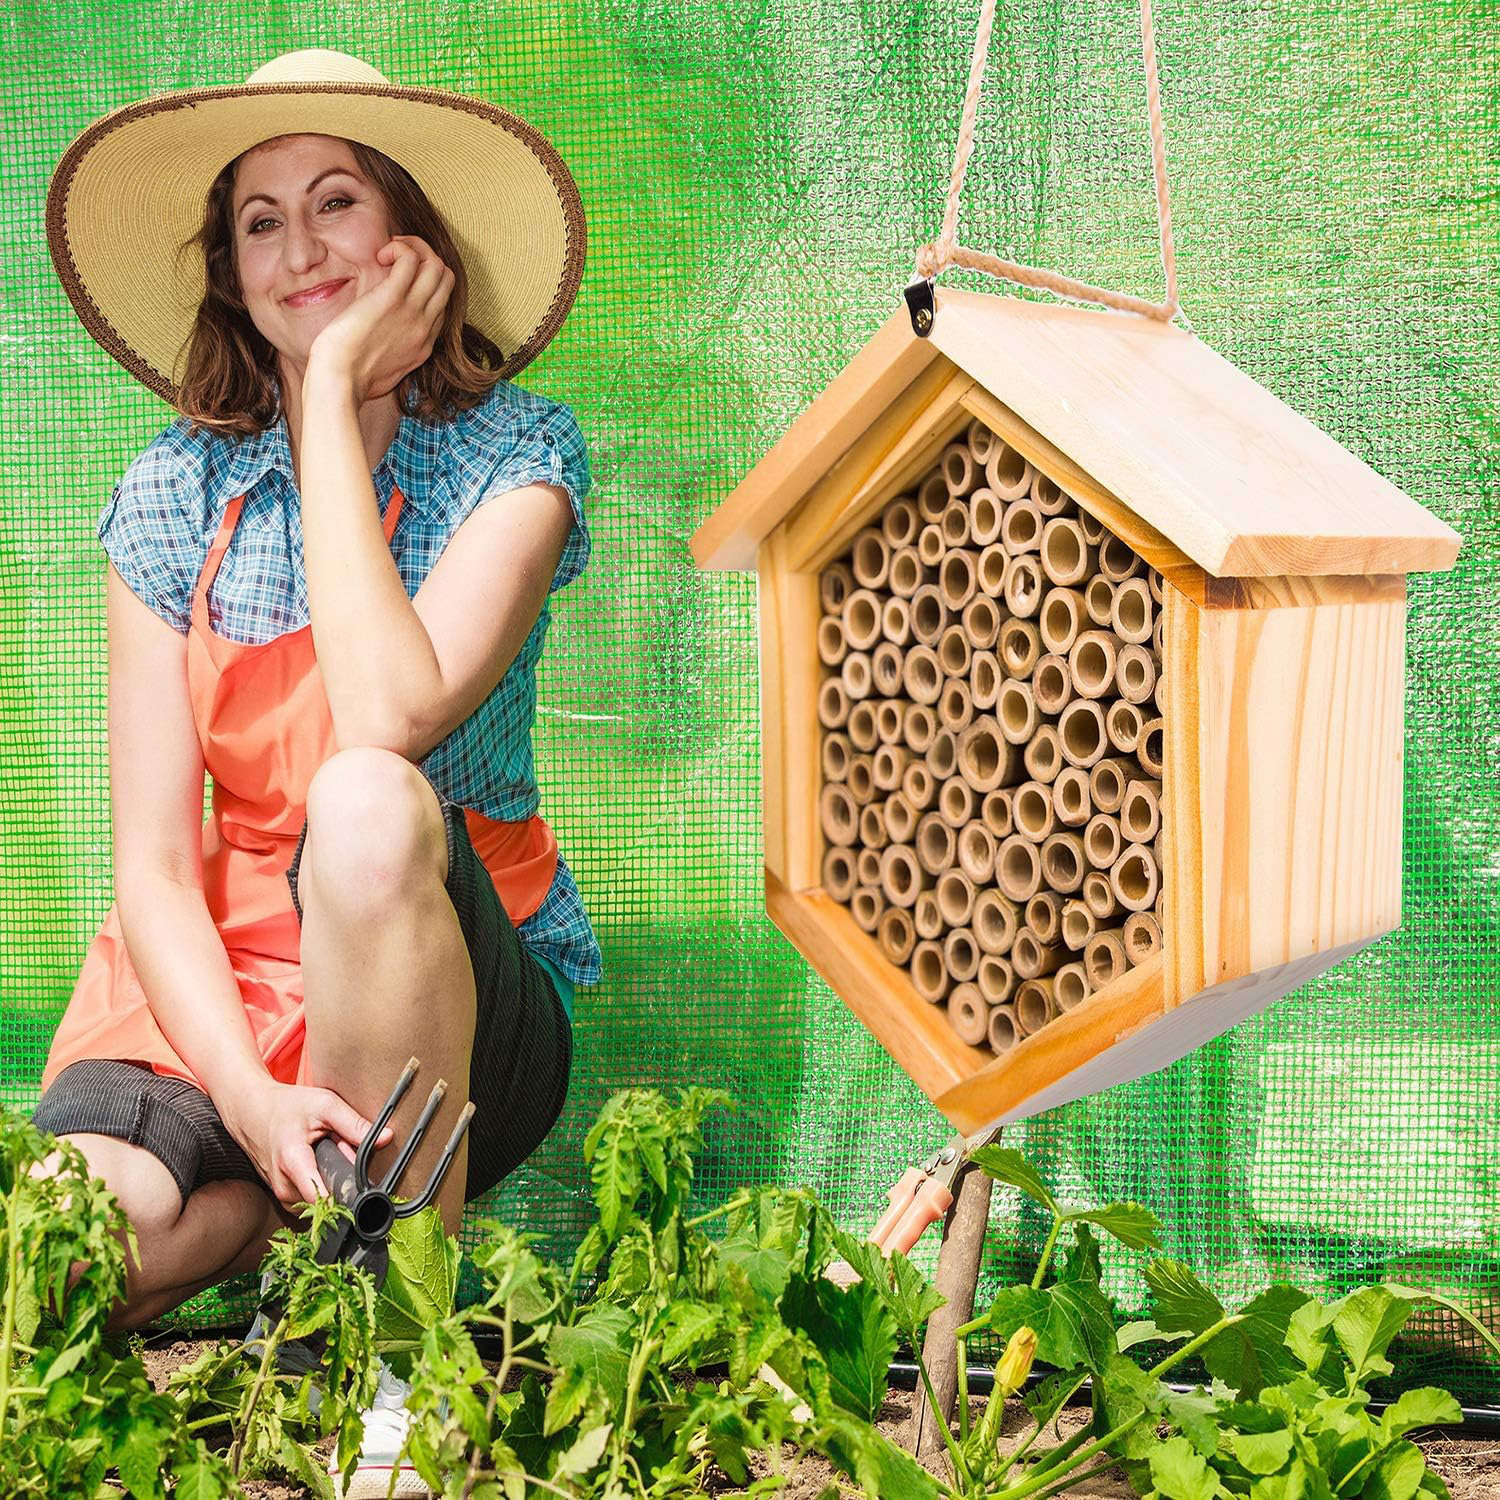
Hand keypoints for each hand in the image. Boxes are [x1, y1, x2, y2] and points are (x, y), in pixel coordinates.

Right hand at [222, 1078, 394, 1213]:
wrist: (252, 1112)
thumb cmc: (287, 1106)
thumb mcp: (324, 1105)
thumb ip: (355, 1124)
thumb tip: (386, 1138)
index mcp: (294, 1164)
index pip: (326, 1201)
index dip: (350, 1195)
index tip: (367, 1188)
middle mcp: (285, 1187)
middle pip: (331, 1196)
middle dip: (344, 1177)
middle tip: (341, 1150)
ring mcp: (283, 1196)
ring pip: (323, 1198)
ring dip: (332, 1179)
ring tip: (326, 1152)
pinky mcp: (285, 1198)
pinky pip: (313, 1197)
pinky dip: (321, 1181)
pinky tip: (317, 1161)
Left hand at [306, 235, 454, 402]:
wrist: (340, 382)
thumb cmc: (350, 380)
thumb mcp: (383, 373)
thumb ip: (390, 357)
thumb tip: (379, 347)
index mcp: (423, 344)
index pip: (441, 304)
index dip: (423, 283)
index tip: (396, 281)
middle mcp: (425, 327)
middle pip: (447, 280)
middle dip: (426, 257)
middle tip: (395, 257)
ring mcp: (412, 313)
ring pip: (437, 266)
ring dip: (414, 248)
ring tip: (388, 253)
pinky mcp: (391, 299)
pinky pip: (411, 259)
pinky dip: (399, 248)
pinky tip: (379, 255)